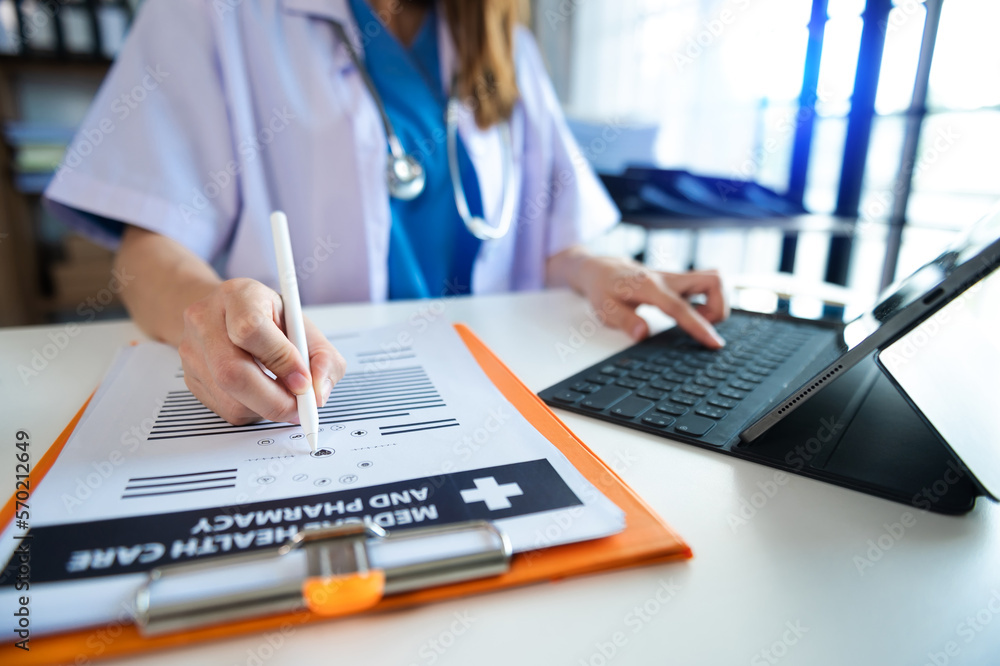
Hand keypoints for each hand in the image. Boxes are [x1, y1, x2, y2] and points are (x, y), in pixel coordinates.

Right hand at [178, 278, 346, 424]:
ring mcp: (192, 350)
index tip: (304, 382)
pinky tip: (262, 395)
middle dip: (275, 399)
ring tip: (284, 396)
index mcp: (239, 296)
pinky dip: (252, 411)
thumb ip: (322, 357)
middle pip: (232, 371)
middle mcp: (206, 320)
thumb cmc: (268, 317)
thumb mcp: (302, 325)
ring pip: (229, 398)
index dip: (282, 361)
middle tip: (301, 406)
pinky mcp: (190, 377)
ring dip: (266, 408)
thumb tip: (318, 393)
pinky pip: (224, 409)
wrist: (225, 312)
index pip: (251, 330)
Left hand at [556, 251, 728, 347]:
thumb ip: (625, 321)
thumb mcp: (605, 309)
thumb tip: (643, 334)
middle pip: (713, 280)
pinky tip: (693, 313)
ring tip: (698, 320)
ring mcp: (676, 277)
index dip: (699, 326)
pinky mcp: (680, 280)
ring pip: (714, 280)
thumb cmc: (604, 290)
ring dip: (717, 303)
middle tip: (703, 326)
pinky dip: (709, 301)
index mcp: (650, 287)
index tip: (714, 343)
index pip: (680, 307)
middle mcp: (668, 278)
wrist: (603, 269)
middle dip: (719, 307)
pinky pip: (707, 285)